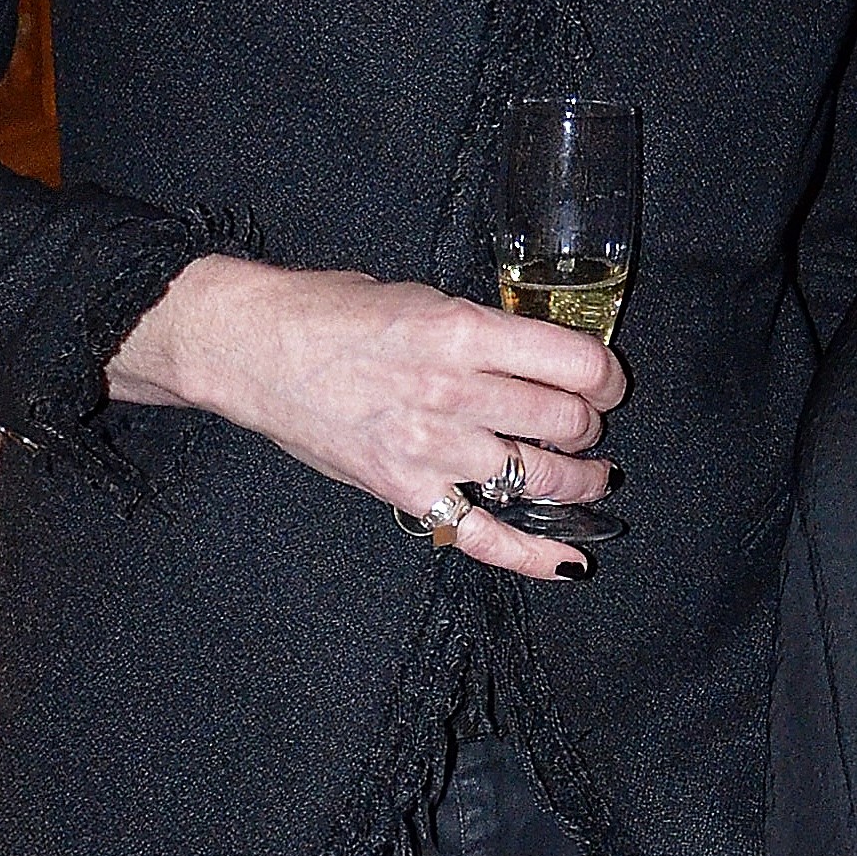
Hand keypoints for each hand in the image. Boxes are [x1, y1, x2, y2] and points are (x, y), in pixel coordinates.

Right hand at [108, 254, 622, 581]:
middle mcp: (454, 391)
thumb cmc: (327, 312)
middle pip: (566, 421)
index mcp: (462, 331)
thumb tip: (536, 353)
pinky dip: (533, 555)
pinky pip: (485, 534)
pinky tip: (572, 559)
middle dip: (590, 426)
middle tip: (586, 426)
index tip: (605, 382)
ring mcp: (431, 448)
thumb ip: (480, 329)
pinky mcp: (406, 490)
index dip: (605, 376)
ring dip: (579, 480)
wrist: (250, 347)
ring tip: (589, 478)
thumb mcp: (419, 296)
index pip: (575, 361)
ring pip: (540, 476)